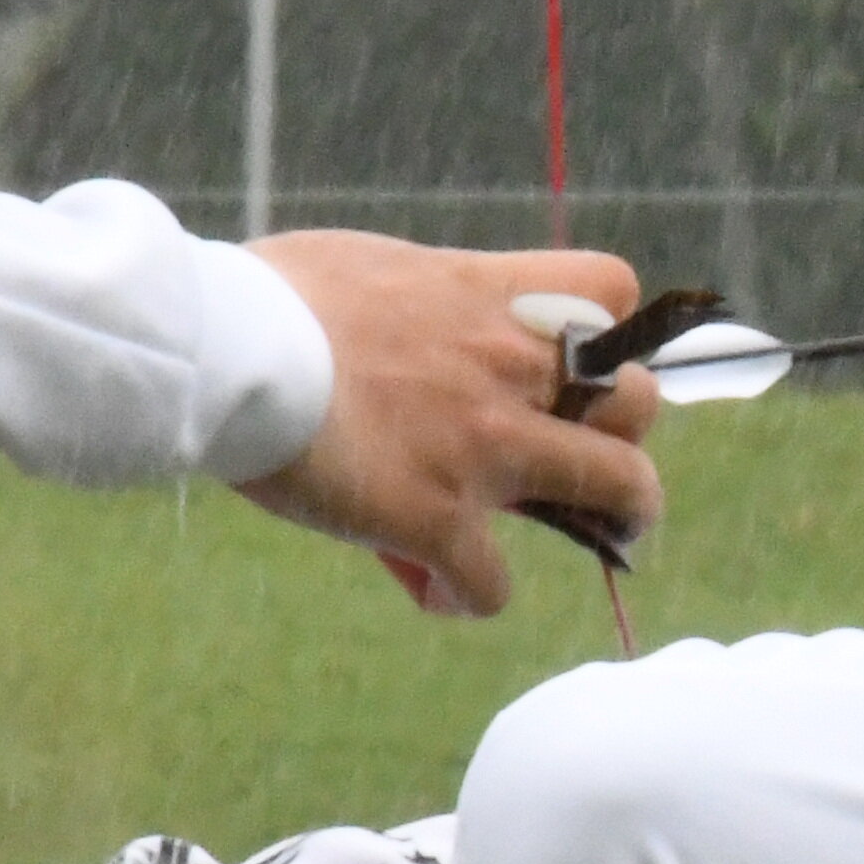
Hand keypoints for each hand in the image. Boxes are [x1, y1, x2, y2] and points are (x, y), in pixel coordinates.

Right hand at [238, 237, 668, 618]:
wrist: (224, 346)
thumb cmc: (269, 294)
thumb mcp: (370, 268)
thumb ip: (419, 303)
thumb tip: (409, 341)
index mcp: (490, 298)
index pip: (612, 288)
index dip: (604, 328)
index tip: (570, 357)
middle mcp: (509, 370)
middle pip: (639, 403)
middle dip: (623, 434)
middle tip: (587, 457)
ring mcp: (486, 448)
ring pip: (623, 491)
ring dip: (615, 519)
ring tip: (589, 529)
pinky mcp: (438, 519)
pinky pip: (492, 586)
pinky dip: (467, 595)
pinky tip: (437, 589)